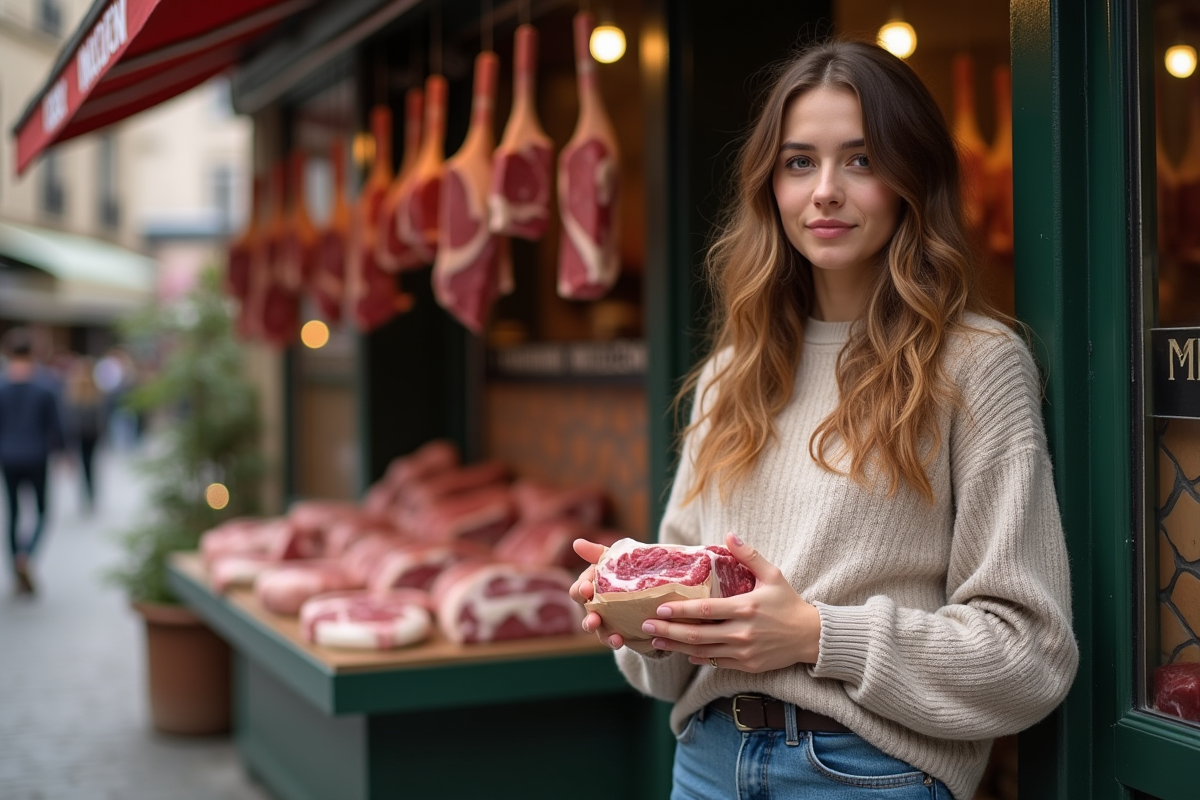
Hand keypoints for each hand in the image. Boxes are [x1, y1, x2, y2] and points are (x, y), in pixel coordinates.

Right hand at [569, 539, 624, 649]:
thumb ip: (596, 553)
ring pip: (595, 629)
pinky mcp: (616, 631)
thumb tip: (576, 543)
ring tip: (609, 636)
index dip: (581, 589)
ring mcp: (604, 621)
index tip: (588, 587)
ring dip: (599, 632)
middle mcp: (593, 605)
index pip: (578, 589)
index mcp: (590, 587)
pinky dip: (614, 641)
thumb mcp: (613, 560)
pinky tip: (620, 641)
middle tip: (595, 617)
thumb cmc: (624, 571)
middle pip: (584, 613)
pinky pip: (611, 639)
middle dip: (588, 616)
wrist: (648, 590)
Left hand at [638, 532, 821, 671]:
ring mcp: (743, 651)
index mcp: (746, 607)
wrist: (811, 636)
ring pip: (703, 651)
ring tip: (657, 640)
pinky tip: (684, 653)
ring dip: (677, 647)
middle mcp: (742, 632)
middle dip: (669, 631)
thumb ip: (749, 556)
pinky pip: (716, 663)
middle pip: (697, 634)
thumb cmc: (789, 603)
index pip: (705, 610)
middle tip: (647, 626)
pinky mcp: (747, 665)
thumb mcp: (773, 575)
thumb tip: (730, 534)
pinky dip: (698, 658)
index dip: (681, 610)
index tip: (660, 607)